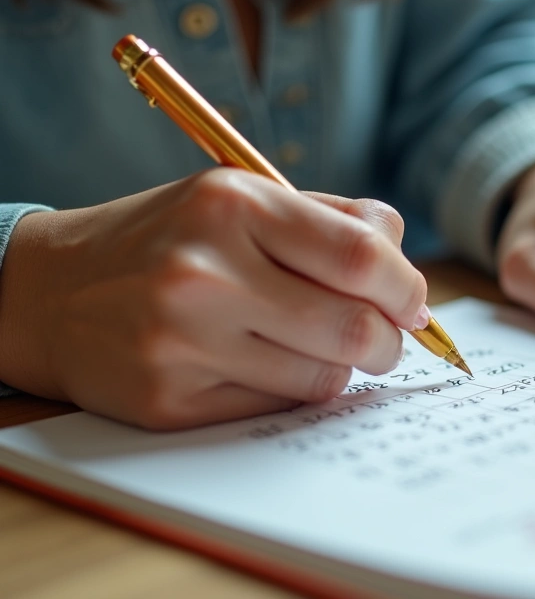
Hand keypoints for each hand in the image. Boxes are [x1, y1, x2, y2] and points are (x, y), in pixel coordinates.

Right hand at [0, 169, 426, 429]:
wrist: (50, 292)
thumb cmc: (172, 240)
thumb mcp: (243, 198)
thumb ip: (333, 218)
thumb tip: (406, 263)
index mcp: (233, 204)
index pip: (363, 257)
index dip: (407, 287)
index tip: (413, 302)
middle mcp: (205, 272)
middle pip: (355, 327)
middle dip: (390, 341)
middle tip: (387, 339)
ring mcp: (183, 342)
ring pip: (324, 377)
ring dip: (342, 367)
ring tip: (318, 345)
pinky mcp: (170, 401)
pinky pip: (276, 406)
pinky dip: (292, 389)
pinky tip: (267, 364)